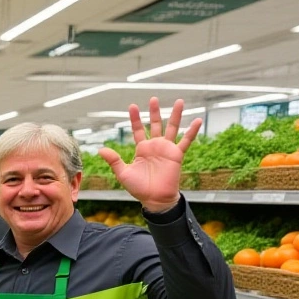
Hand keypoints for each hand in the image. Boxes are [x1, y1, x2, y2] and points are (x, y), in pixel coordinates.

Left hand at [99, 98, 200, 213]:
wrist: (154, 199)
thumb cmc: (138, 188)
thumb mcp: (123, 173)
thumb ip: (114, 160)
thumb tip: (100, 149)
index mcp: (141, 149)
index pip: (137, 129)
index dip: (135, 119)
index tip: (132, 106)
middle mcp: (154, 146)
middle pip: (155, 125)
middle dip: (154, 112)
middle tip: (153, 99)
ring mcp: (166, 149)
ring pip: (172, 128)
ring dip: (176, 115)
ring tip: (179, 101)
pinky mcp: (177, 155)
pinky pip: (186, 141)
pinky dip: (192, 131)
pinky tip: (197, 120)